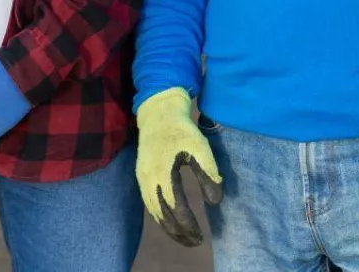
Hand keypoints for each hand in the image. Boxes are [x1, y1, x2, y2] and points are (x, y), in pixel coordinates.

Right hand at [136, 87, 222, 246]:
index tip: (200, 234)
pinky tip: (171, 221)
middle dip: (178, 232)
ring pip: (154, 212)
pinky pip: (150, 204)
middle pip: (162, 215)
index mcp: (163, 173)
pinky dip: (160, 217)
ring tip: (184, 237)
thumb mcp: (200, 148)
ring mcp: (143, 180)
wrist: (159, 115)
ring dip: (168, 227)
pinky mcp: (142, 177)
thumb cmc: (182, 131)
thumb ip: (208, 173)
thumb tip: (216, 201)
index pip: (176, 207)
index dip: (187, 224)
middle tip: (195, 242)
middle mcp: (149, 181)